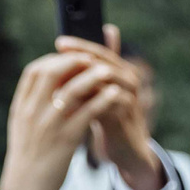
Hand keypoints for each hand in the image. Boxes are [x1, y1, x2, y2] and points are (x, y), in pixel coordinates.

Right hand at [0, 48, 138, 189]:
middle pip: (51, 72)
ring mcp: (48, 126)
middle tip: (92, 60)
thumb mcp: (23, 129)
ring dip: (93, 76)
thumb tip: (53, 89)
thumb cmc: (27, 160)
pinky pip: (88, 113)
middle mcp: (32, 113)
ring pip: (72, 90)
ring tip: (109, 71)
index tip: (71, 58)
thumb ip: (34, 107)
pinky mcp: (65, 141)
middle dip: (73, 61)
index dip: (54, 60)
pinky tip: (115, 95)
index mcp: (21, 109)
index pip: (35, 71)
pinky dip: (103, 100)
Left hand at [73, 26, 164, 189]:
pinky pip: (108, 102)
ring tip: (61, 74)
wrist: (125, 148)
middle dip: (81, 55)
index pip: (100, 52)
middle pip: (105, 60)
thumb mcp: (95, 93)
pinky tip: (70, 99)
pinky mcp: (125, 116)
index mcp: (121, 71)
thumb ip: (85, 74)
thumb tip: (65, 55)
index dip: (81, 46)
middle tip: (61, 51)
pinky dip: (89, 99)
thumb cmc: (106, 116)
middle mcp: (129, 80)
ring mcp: (129, 97)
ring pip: (108, 78)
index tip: (60, 42)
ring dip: (84, 74)